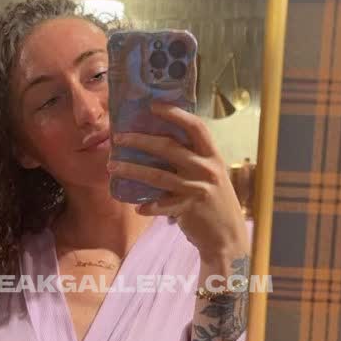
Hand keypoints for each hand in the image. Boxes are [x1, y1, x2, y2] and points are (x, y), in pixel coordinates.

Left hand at [107, 101, 248, 260]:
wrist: (228, 235)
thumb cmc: (215, 201)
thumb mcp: (210, 175)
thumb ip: (192, 160)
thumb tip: (158, 144)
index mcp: (212, 156)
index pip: (195, 127)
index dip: (175, 114)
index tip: (153, 105)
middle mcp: (206, 169)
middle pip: (169, 148)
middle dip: (140, 141)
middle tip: (118, 138)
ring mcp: (197, 189)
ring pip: (158, 176)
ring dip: (132, 170)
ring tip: (112, 167)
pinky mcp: (189, 209)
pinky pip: (162, 206)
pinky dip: (148, 206)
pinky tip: (136, 206)